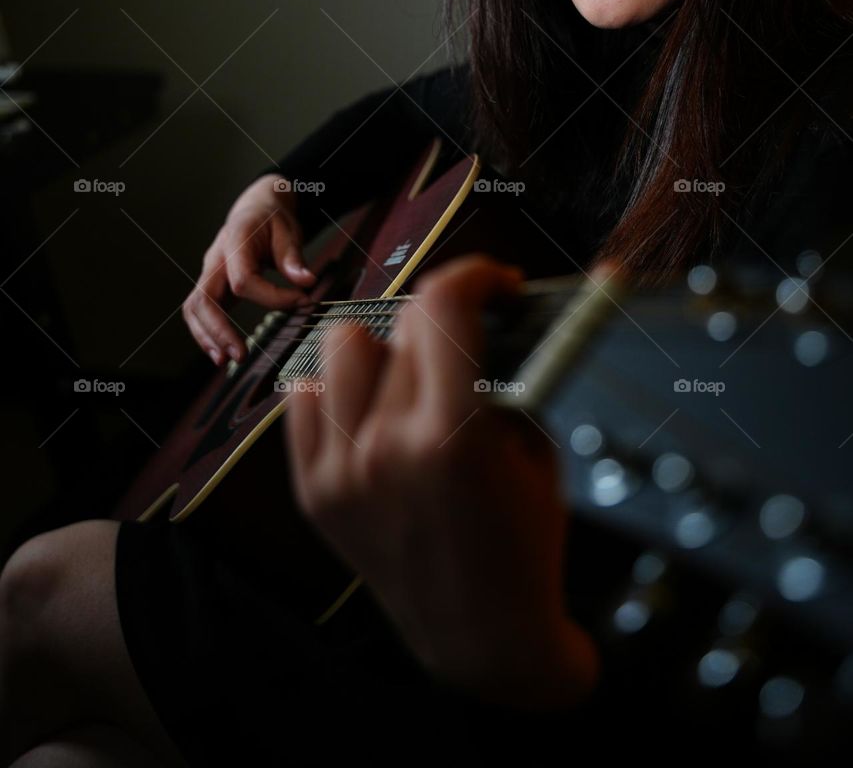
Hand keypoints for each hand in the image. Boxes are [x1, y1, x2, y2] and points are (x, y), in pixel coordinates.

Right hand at [182, 174, 316, 366]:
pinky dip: (207, 333)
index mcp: (235, 241)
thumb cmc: (272, 219)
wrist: (255, 207)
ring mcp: (210, 273)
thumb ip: (293, 256)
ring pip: (194, 308)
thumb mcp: (288, 230)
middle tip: (240, 355)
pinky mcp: (213, 285)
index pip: (243, 280)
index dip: (272, 298)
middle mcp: (216, 259)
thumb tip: (306, 282)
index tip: (301, 301)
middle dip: (218, 330)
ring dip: (206, 337)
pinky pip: (200, 311)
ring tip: (225, 361)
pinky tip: (221, 353)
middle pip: (203, 299)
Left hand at [284, 253, 600, 711]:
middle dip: (445, 322)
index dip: (474, 274)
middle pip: (402, 325)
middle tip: (468, 340)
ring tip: (413, 373)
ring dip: (384, 346)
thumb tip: (492, 309)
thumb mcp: (536, 451)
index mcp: (451, 436)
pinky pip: (305, 398)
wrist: (482, 639)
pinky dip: (338, 388)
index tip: (494, 281)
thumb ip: (508, 375)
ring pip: (342, 346)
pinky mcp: (313, 492)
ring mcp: (339, 471)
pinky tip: (371, 405)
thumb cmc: (526, 545)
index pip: (444, 305)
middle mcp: (384, 447)